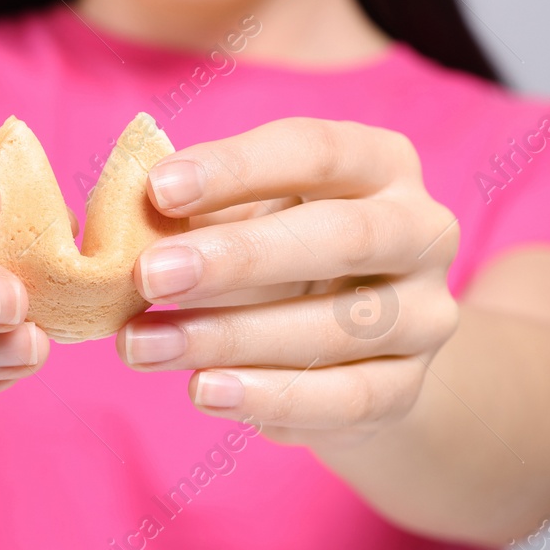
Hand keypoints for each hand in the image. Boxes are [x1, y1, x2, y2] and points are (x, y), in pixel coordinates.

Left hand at [116, 118, 459, 447]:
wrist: (357, 350)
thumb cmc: (283, 255)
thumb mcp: (249, 215)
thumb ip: (199, 209)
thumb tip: (124, 216)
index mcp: (381, 163)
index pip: (316, 151)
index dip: (236, 167)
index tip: (157, 189)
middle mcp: (422, 230)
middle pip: (341, 237)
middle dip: (238, 257)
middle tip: (150, 276)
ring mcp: (425, 314)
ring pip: (337, 328)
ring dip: (231, 337)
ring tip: (144, 345)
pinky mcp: (409, 388)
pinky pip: (345, 398)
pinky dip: (269, 397)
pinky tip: (203, 391)